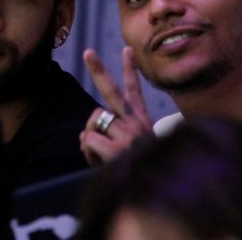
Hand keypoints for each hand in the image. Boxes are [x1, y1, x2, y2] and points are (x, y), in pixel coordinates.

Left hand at [79, 47, 152, 165]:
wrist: (159, 193)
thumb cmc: (141, 174)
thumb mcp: (130, 153)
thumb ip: (109, 138)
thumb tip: (82, 135)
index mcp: (142, 123)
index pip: (134, 92)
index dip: (129, 70)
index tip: (126, 49)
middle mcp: (136, 124)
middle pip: (112, 92)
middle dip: (99, 70)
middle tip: (88, 52)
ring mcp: (127, 134)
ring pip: (92, 122)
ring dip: (89, 141)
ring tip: (100, 158)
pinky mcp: (117, 147)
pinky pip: (88, 140)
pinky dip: (87, 152)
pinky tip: (99, 163)